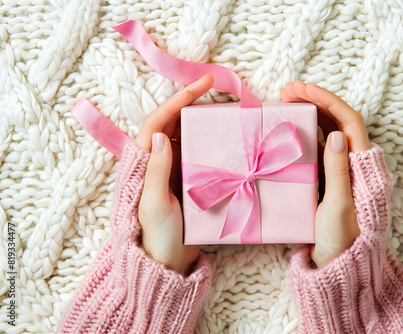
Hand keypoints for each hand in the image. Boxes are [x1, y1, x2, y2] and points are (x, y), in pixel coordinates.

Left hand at [136, 74, 214, 275]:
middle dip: (189, 102)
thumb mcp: (155, 204)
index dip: (177, 100)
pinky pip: (196, 154)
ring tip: (220, 107)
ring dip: (199, 119)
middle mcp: (158, 162)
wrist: (167, 262)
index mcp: (144, 164)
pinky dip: (208, 141)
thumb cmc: (157, 235)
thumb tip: (160, 134)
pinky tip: (222, 137)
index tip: (201, 84)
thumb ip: (157, 170)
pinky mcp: (187, 181)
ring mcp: (173, 170)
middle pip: (171, 123)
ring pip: (185, 136)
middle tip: (214, 86)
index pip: (158, 122)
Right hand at [280, 81, 370, 267]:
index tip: (301, 89)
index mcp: (362, 166)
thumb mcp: (338, 205)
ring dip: (310, 115)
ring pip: (328, 132)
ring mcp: (341, 169)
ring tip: (286, 103)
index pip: (348, 120)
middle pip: (338, 121)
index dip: (326, 100)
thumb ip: (338, 170)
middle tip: (287, 91)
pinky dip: (306, 135)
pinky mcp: (330, 178)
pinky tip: (290, 130)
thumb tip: (334, 133)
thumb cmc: (342, 239)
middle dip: (315, 101)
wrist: (340, 265)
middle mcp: (354, 162)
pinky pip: (319, 149)